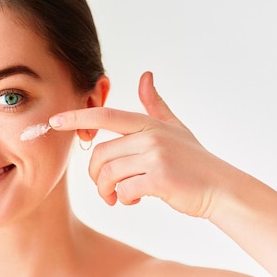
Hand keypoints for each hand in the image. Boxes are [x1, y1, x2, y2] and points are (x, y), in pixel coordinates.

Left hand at [49, 72, 240, 217]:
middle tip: (104, 189)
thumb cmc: (195, 161)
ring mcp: (156, 157)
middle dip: (96, 175)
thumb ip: (155, 104)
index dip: (77, 116)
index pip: (105, 115)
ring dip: (107, 191)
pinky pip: (124, 190)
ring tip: (117, 197)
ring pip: (109, 173)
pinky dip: (123, 199)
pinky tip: (133, 201)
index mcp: (149, 124)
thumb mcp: (176, 127)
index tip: (54, 120)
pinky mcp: (160, 179)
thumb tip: (146, 75)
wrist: (222, 189)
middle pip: (101, 154)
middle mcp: (150, 136)